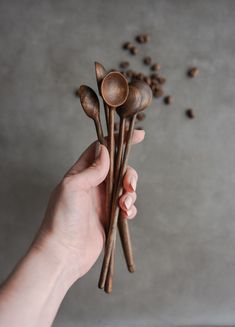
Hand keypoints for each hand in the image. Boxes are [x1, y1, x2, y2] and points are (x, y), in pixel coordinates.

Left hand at [33, 130, 144, 284]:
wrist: (63, 253)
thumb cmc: (61, 219)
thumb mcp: (73, 187)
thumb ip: (91, 169)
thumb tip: (105, 150)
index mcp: (81, 173)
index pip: (102, 150)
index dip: (119, 141)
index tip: (139, 135)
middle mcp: (93, 185)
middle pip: (119, 169)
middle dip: (128, 176)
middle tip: (129, 187)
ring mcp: (102, 201)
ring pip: (125, 188)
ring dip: (130, 194)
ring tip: (124, 205)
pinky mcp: (110, 217)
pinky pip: (127, 206)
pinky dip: (130, 208)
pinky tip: (125, 215)